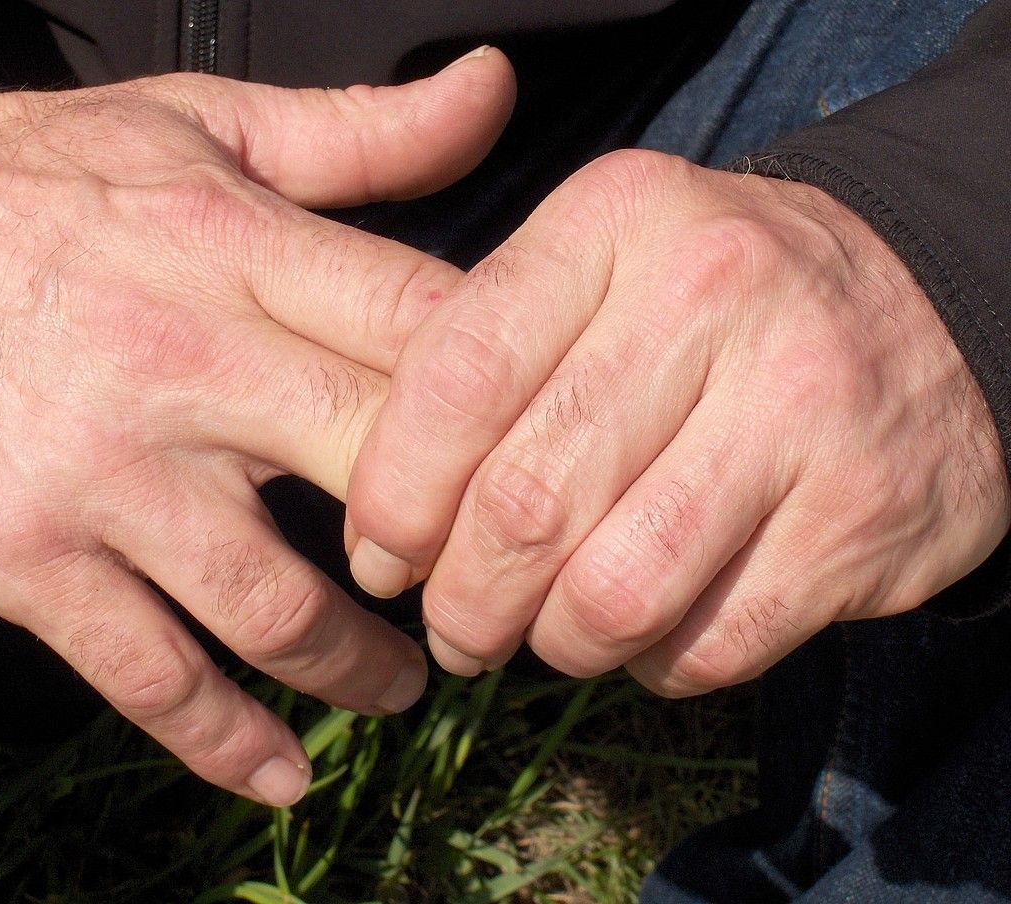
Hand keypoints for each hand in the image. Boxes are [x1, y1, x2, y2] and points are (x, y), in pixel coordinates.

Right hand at [0, 51, 514, 803]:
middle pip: (381, 469)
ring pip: (274, 604)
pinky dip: (224, 740)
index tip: (547, 457)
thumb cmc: (32, 177)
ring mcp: (98, 472)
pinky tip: (285, 773)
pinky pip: (145, 673)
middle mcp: (181, 363)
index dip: (517, 402)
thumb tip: (496, 91)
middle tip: (500, 587)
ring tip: (408, 683)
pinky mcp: (22, 554)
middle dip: (462, 547)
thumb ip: (360, 132)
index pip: (428, 329)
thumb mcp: (199, 121)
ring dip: (361, 666)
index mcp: (239, 247)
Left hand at [347, 149, 1009, 694]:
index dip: (394, 494)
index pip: (457, 376)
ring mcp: (802, 402)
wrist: (931, 307)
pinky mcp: (863, 511)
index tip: (380, 555)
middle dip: (464, 601)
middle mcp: (712, 292)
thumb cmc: (715, 307)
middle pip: (525, 504)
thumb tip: (382, 528)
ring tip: (547, 637)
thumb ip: (490, 364)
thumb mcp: (603, 272)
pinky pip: (707, 644)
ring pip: (610, 596)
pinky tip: (649, 633)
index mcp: (616, 220)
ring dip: (555, 645)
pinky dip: (653, 663)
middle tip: (456, 627)